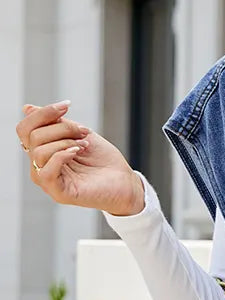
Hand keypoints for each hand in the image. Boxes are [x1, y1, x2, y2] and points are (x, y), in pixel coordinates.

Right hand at [16, 102, 144, 215]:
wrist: (124, 180)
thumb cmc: (103, 159)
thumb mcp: (77, 133)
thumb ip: (54, 122)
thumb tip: (27, 108)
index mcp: (42, 151)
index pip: (25, 129)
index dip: (43, 113)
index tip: (67, 106)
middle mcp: (40, 166)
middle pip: (34, 137)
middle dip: (62, 128)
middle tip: (84, 132)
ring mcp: (47, 181)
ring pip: (39, 152)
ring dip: (65, 142)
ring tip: (84, 145)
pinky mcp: (58, 193)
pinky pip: (46, 172)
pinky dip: (61, 156)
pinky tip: (77, 152)